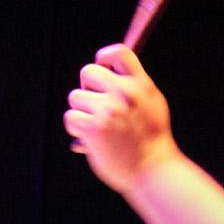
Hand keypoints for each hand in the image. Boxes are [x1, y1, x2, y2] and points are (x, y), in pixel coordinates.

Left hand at [64, 44, 182, 191]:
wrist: (152, 171)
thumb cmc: (151, 140)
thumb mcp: (153, 104)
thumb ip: (135, 85)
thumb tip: (111, 67)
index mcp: (141, 84)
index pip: (119, 52)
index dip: (104, 58)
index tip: (104, 70)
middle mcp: (125, 93)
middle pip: (88, 72)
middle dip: (87, 88)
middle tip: (96, 106)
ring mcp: (109, 110)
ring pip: (75, 97)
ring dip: (81, 112)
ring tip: (97, 128)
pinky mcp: (95, 128)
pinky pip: (70, 117)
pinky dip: (75, 128)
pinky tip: (88, 138)